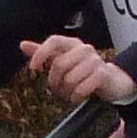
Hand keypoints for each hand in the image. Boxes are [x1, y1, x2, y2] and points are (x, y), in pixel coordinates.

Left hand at [22, 34, 136, 105]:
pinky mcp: (103, 74)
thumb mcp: (63, 61)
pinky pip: (81, 88)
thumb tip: (23, 45)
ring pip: (69, 79)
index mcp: (72, 44)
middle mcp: (84, 49)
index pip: (54, 41)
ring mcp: (95, 61)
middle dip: (54, 82)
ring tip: (71, 93)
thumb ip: (44, 53)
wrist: (113, 81)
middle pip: (59, 64)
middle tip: (58, 89)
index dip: (41, 53)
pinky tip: (78, 97)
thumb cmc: (84, 71)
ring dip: (66, 92)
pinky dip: (76, 96)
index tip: (33, 69)